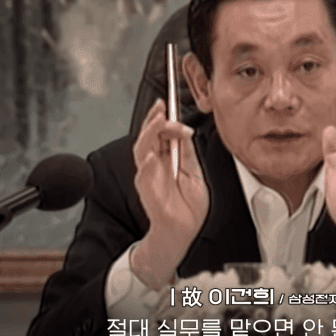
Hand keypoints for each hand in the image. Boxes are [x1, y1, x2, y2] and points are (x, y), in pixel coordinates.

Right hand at [130, 99, 208, 288]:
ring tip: (159, 122)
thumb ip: (187, 153)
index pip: (160, 132)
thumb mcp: (194, 172)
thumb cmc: (188, 206)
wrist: (184, 231)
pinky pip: (143, 172)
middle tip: (162, 107)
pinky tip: (152, 154)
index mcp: (166, 159)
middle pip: (149, 135)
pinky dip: (147, 162)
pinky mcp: (147, 189)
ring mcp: (148, 176)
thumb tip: (185, 131)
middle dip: (154, 119)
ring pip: (142, 148)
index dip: (162, 117)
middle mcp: (154, 165)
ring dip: (150, 133)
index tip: (166, 103)